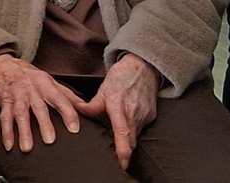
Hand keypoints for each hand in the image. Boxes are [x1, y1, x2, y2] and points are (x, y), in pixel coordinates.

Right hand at [0, 54, 82, 152]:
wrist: (3, 65)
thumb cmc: (28, 75)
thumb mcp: (49, 80)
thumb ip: (67, 94)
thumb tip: (85, 107)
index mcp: (45, 84)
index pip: (60, 99)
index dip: (68, 113)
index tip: (74, 128)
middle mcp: (31, 90)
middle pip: (39, 107)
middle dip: (44, 124)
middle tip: (50, 140)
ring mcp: (17, 96)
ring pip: (21, 114)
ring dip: (24, 131)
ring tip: (27, 147)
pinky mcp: (4, 102)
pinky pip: (5, 118)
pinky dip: (6, 132)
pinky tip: (9, 145)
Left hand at [77, 54, 159, 168]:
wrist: (143, 67)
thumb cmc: (122, 76)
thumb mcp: (103, 88)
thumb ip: (92, 105)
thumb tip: (78, 112)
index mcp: (119, 105)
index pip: (122, 132)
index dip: (122, 150)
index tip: (122, 162)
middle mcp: (134, 112)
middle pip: (131, 140)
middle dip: (124, 152)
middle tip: (116, 161)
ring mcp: (144, 115)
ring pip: (135, 136)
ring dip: (127, 141)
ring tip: (118, 143)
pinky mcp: (151, 116)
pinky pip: (140, 129)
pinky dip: (132, 131)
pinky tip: (125, 128)